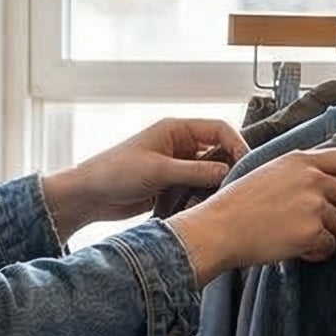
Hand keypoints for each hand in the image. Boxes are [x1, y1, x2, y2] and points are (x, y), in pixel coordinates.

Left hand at [41, 118, 249, 237]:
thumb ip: (194, 171)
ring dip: (217, 183)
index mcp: (176, 129)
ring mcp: (175, 165)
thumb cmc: (115, 173)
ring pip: (209, 172)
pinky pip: (196, 188)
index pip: (219, 129)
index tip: (247, 163)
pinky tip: (211, 207)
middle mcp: (179, 145)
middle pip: (218, 151)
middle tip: (242, 184)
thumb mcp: (158, 170)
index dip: (236, 143)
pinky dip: (204, 195)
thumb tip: (228, 172)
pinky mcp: (171, 185)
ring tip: (228, 198)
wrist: (88, 197)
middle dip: (230, 165)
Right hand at [165, 145, 335, 283]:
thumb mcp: (266, 173)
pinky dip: (317, 253)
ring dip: (328, 236)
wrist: (217, 230)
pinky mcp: (311, 231)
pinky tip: (298, 251)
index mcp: (300, 160)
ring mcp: (313, 205)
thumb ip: (298, 172)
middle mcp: (312, 178)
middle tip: (328, 224)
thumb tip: (326, 183)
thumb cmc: (234, 206)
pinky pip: (329, 246)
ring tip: (302, 240)